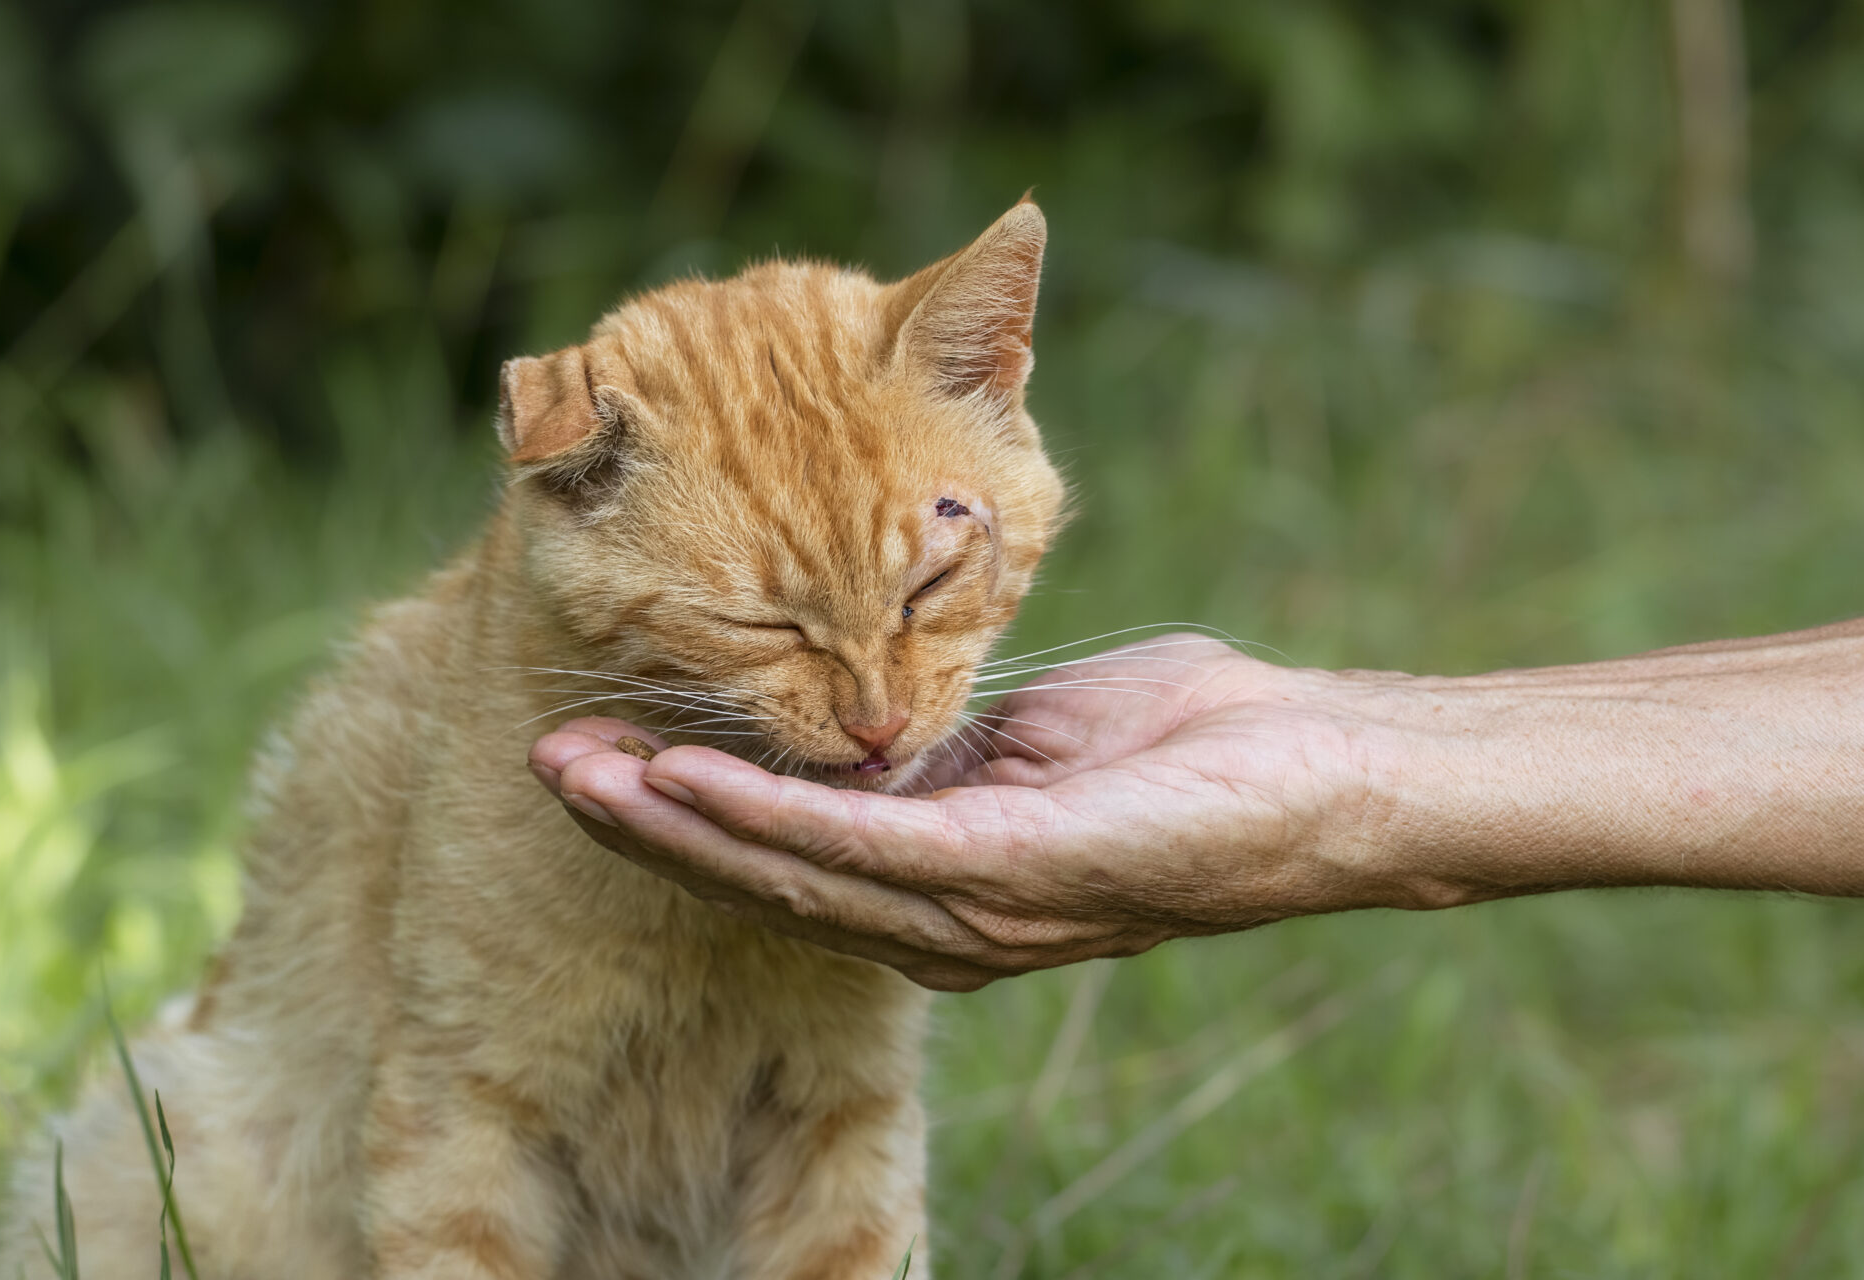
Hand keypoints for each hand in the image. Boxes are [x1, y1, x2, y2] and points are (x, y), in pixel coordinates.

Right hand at [528, 635, 1416, 990]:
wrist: (1321, 769)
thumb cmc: (1190, 740)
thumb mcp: (1031, 735)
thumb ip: (941, 747)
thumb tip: (861, 722)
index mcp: (943, 883)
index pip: (786, 853)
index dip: (684, 812)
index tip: (599, 750)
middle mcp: (941, 922)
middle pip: (761, 877)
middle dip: (644, 824)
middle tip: (542, 766)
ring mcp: (973, 912)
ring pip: (789, 874)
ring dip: (675, 824)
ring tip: (581, 773)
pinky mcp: (1012, 880)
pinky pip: (864, 850)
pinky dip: (766, 817)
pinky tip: (687, 780)